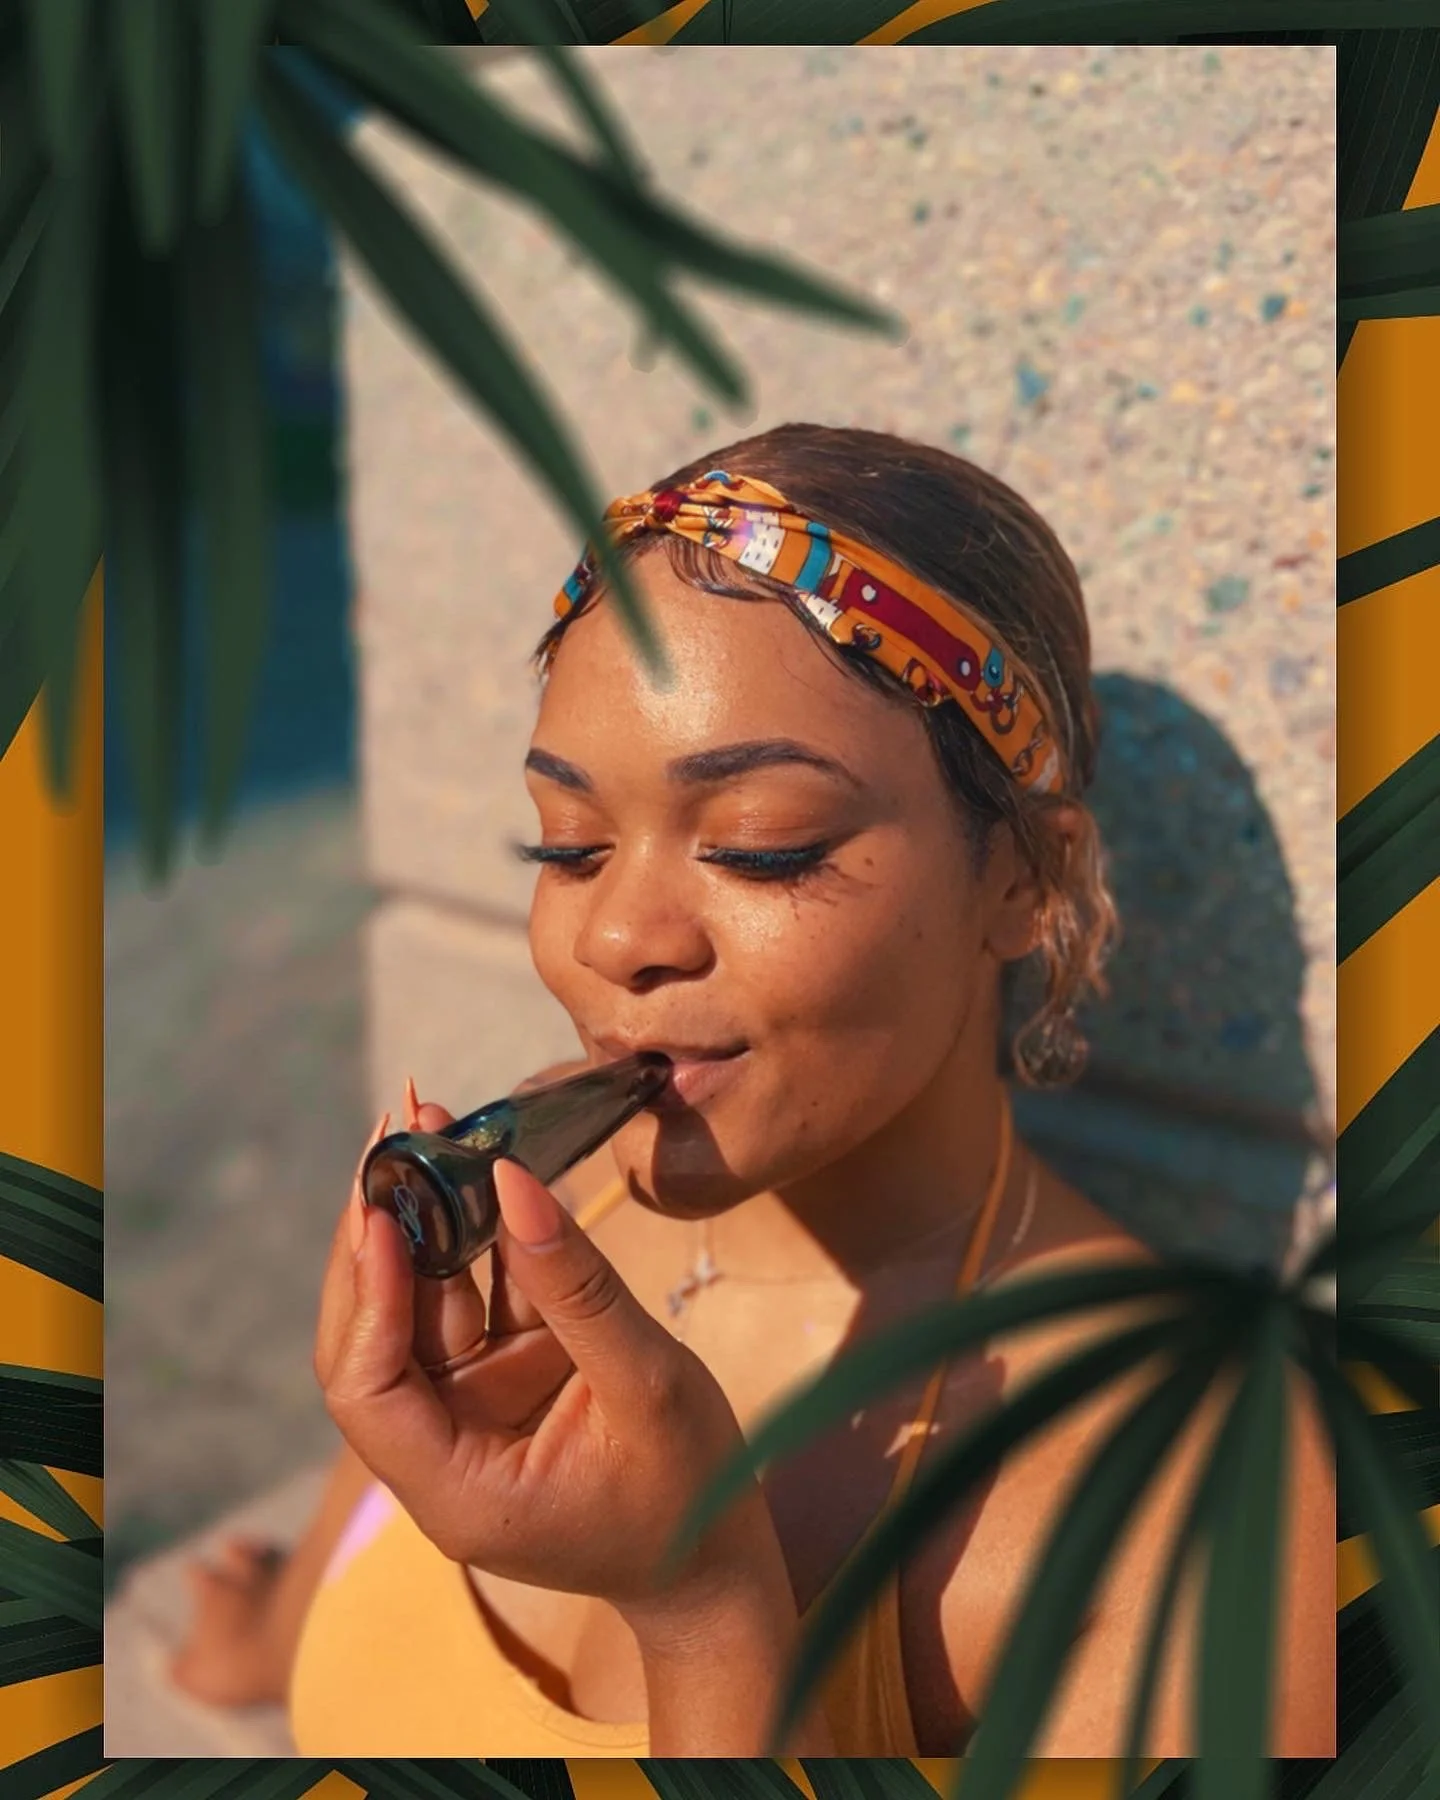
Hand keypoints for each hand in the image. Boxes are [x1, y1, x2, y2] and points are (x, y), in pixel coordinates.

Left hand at [314, 1089, 781, 1626]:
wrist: (715, 1565)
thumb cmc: (689, 1499)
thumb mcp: (647, 1387)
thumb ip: (577, 1288)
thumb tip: (509, 1179)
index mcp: (454, 1488)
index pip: (367, 1388)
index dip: (368, 1294)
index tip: (384, 1208)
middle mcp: (440, 1448)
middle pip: (373, 1334)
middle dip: (376, 1231)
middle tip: (395, 1128)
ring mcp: (468, 1411)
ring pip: (420, 1302)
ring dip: (422, 1215)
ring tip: (430, 1121)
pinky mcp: (501, 1381)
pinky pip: (474, 1299)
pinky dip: (474, 1234)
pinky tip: (477, 1166)